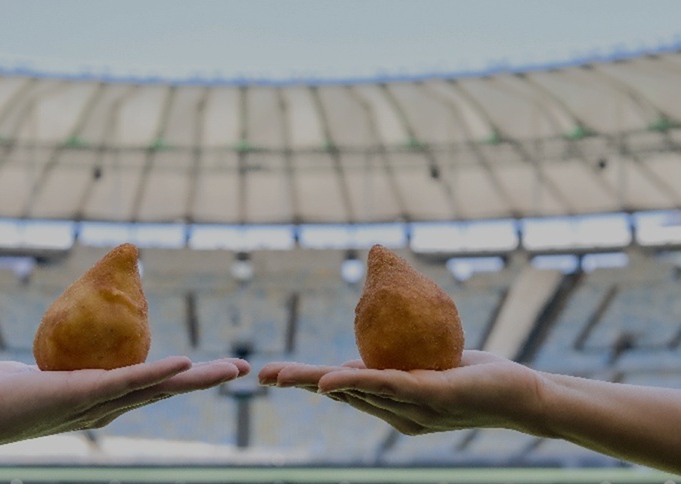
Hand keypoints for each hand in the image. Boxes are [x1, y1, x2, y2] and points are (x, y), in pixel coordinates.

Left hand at [0, 356, 249, 456]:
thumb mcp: (43, 372)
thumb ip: (64, 363)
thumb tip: (68, 342)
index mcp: (102, 403)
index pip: (153, 388)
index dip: (186, 379)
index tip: (213, 367)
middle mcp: (107, 409)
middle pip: (167, 392)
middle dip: (206, 381)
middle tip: (244, 368)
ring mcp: (97, 405)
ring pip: (157, 389)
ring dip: (196, 379)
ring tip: (230, 368)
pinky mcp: (82, 394)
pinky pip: (128, 381)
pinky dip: (158, 373)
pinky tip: (184, 363)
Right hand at [258, 351, 546, 436]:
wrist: (523, 394)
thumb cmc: (475, 375)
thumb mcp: (429, 364)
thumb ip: (398, 360)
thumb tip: (370, 341)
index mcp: (392, 405)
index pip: (343, 390)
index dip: (307, 381)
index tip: (274, 373)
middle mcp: (396, 414)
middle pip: (339, 394)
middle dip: (299, 384)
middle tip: (261, 375)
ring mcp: (413, 410)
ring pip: (355, 392)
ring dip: (316, 383)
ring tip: (281, 377)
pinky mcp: (432, 399)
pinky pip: (389, 387)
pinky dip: (356, 384)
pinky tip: (332, 381)